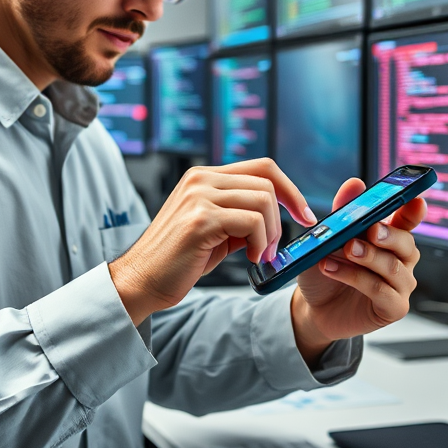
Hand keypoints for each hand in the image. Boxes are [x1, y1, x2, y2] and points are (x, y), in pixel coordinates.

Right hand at [109, 158, 315, 325]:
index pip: (263, 167)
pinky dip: (261, 243)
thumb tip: (279, 214)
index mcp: (204, 177)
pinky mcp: (200, 220)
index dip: (290, 189)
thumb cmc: (180, 260)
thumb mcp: (216, 229)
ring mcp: (199, 196)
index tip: (304, 214)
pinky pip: (252, 222)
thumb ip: (242, 214)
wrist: (143, 280)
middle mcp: (201, 179)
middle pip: (267, 182)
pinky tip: (251, 259)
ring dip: (272, 233)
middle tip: (274, 248)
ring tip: (261, 255)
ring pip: (263, 200)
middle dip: (283, 218)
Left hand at [290, 178, 424, 365]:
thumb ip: (343, 212)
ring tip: (344, 249)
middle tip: (371, 229)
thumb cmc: (325, 269)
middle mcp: (400, 261)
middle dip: (389, 235)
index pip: (408, 220)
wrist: (313, 306)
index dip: (414, 210)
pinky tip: (331, 268)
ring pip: (393, 267)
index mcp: (389, 238)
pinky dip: (355, 278)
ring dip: (367, 256)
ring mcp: (400, 285)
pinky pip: (381, 291)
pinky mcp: (393, 308)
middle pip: (407, 243)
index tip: (416, 199)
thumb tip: (355, 184)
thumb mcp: (327, 238)